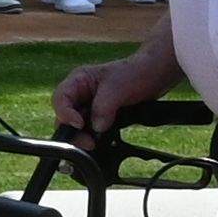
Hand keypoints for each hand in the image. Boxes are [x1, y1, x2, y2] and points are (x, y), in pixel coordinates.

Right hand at [53, 41, 177, 144]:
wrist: (156, 75)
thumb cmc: (135, 72)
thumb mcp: (117, 88)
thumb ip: (103, 108)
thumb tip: (96, 128)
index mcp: (78, 81)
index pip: (60, 100)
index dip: (65, 114)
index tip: (79, 125)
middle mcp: (81, 95)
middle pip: (66, 117)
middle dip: (74, 131)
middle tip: (89, 142)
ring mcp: (91, 106)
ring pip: (78, 127)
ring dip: (85, 136)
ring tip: (96, 144)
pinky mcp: (102, 117)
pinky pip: (93, 130)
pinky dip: (96, 138)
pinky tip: (103, 142)